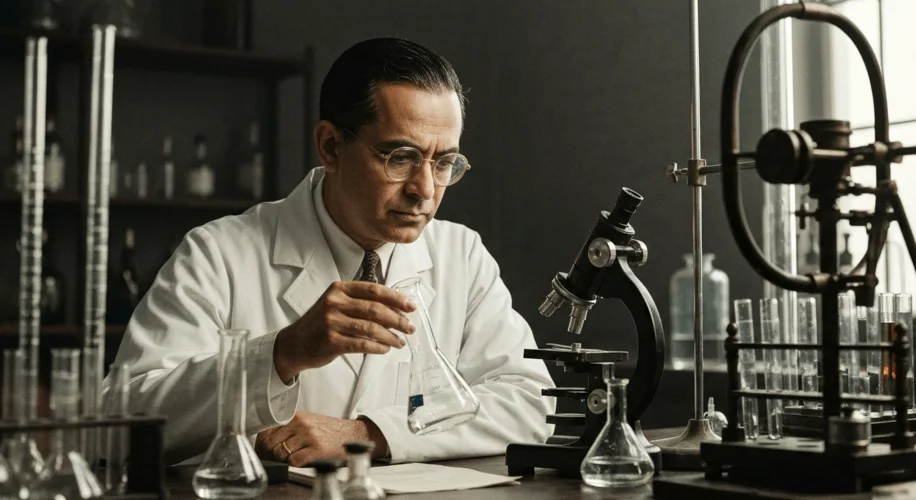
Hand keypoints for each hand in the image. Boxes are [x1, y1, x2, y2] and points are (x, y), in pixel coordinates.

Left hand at [255, 412, 388, 466]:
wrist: (352, 434)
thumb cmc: (328, 430)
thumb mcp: (307, 421)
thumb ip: (288, 427)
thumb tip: (265, 442)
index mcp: (295, 416)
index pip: (266, 430)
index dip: (261, 444)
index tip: (263, 451)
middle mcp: (301, 424)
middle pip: (270, 443)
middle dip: (270, 454)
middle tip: (275, 458)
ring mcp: (309, 436)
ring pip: (280, 452)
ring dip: (283, 459)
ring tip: (292, 457)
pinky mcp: (316, 450)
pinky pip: (293, 461)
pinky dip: (294, 464)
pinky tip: (302, 460)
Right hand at [274, 281, 415, 381]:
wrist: (295, 343)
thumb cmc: (321, 324)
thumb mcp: (336, 304)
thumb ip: (360, 302)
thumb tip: (396, 309)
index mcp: (339, 289)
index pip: (373, 289)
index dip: (395, 298)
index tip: (411, 306)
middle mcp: (334, 302)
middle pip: (375, 309)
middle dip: (398, 319)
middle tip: (410, 328)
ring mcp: (331, 321)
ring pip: (370, 328)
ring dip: (390, 336)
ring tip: (400, 342)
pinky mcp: (331, 341)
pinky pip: (361, 344)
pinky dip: (377, 347)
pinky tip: (385, 349)